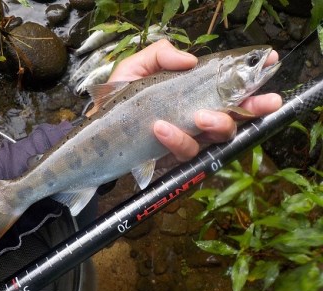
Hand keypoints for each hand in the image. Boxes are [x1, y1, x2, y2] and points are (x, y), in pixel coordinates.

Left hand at [108, 39, 281, 166]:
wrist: (100, 132)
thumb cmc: (120, 99)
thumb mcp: (135, 68)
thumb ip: (161, 55)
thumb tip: (190, 59)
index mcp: (192, 92)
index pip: (227, 85)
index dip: (251, 76)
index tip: (270, 62)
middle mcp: (196, 115)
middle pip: (235, 114)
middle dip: (254, 108)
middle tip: (265, 103)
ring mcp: (188, 137)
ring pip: (217, 136)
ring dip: (215, 124)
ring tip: (198, 116)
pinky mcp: (175, 156)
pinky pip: (187, 151)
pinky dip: (176, 139)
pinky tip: (161, 128)